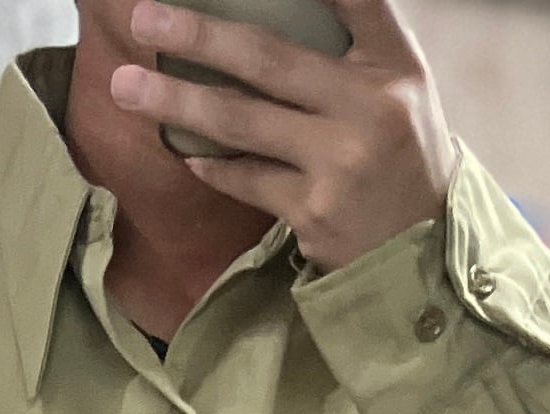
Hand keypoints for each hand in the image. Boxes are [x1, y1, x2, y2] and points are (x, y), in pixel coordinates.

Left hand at [110, 0, 452, 273]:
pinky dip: (211, 163)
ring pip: (241, 121)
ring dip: (175, 100)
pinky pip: (245, 178)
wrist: (423, 252)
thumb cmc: (399, 156)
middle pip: (267, 58)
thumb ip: (352, 41)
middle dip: (197, 35)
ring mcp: (339, 163)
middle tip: (143, 18)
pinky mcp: (314, 213)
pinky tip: (185, 149)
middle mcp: (370, 107)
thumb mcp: (398, 87)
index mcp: (394, 64)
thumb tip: (280, 8)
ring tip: (126, 86)